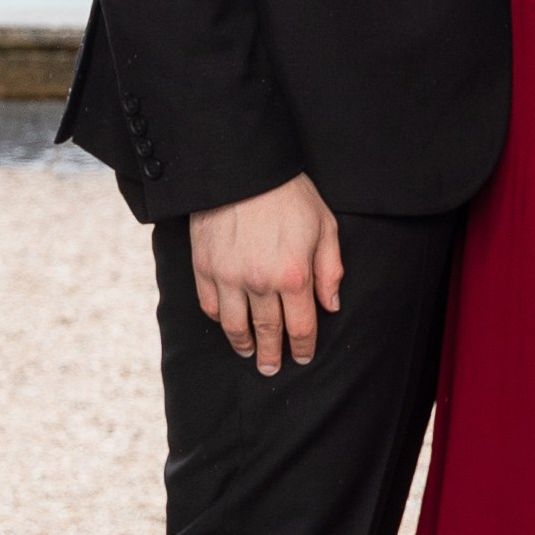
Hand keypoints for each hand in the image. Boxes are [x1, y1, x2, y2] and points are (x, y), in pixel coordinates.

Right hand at [190, 173, 345, 373]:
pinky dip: (218, 319)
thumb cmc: (288, 193)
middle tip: (272, 368)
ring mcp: (228, 277)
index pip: (300, 327)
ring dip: (243, 345)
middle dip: (272, 355)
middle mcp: (260, 283)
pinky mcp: (204, 267)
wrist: (242, 166)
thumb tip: (330, 305)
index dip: (303, 347)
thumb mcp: (324, 225)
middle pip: (267, 333)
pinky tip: (226, 323)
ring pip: (235, 326)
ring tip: (248, 353)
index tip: (302, 357)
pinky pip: (209, 306)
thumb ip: (330, 268)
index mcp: (293, 276)